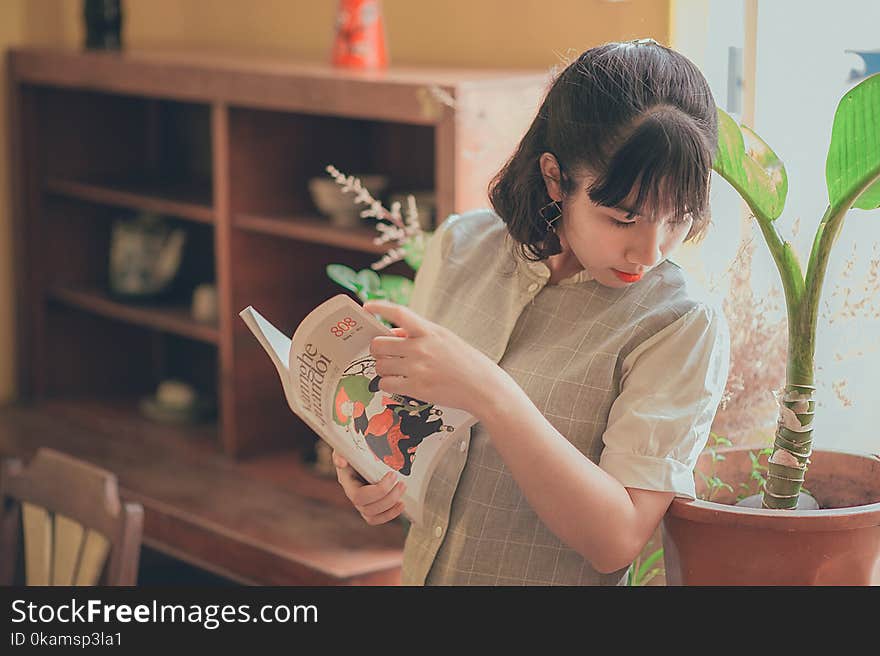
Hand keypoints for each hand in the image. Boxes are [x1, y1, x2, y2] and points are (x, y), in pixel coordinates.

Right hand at [332, 450, 406, 525]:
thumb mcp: (346, 445)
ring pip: (372, 516)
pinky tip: (401, 505)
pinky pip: (377, 518)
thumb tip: (341, 462)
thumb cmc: (354, 447)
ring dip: (390, 507)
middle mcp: (352, 494)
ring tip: (402, 491)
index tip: (392, 475)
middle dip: (388, 498)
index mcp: (346, 481)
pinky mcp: (370, 505)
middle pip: (366, 508)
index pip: (358, 496)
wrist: (359, 450)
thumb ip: (342, 452)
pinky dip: (390, 514)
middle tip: (402, 484)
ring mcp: (361, 502)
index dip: (378, 491)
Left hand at [364, 300, 499, 415]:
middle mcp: (420, 348)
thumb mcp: (446, 339)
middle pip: (379, 344)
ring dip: (382, 368)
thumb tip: (394, 333)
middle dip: (378, 349)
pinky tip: (396, 383)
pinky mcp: (415, 388)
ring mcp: (416, 368)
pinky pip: (385, 384)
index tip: (368, 306)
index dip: (379, 307)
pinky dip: (386, 384)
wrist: (483, 387)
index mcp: (429, 331)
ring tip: (394, 370)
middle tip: (384, 353)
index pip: (398, 313)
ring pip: (380, 365)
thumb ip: (420, 334)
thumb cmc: (467, 362)